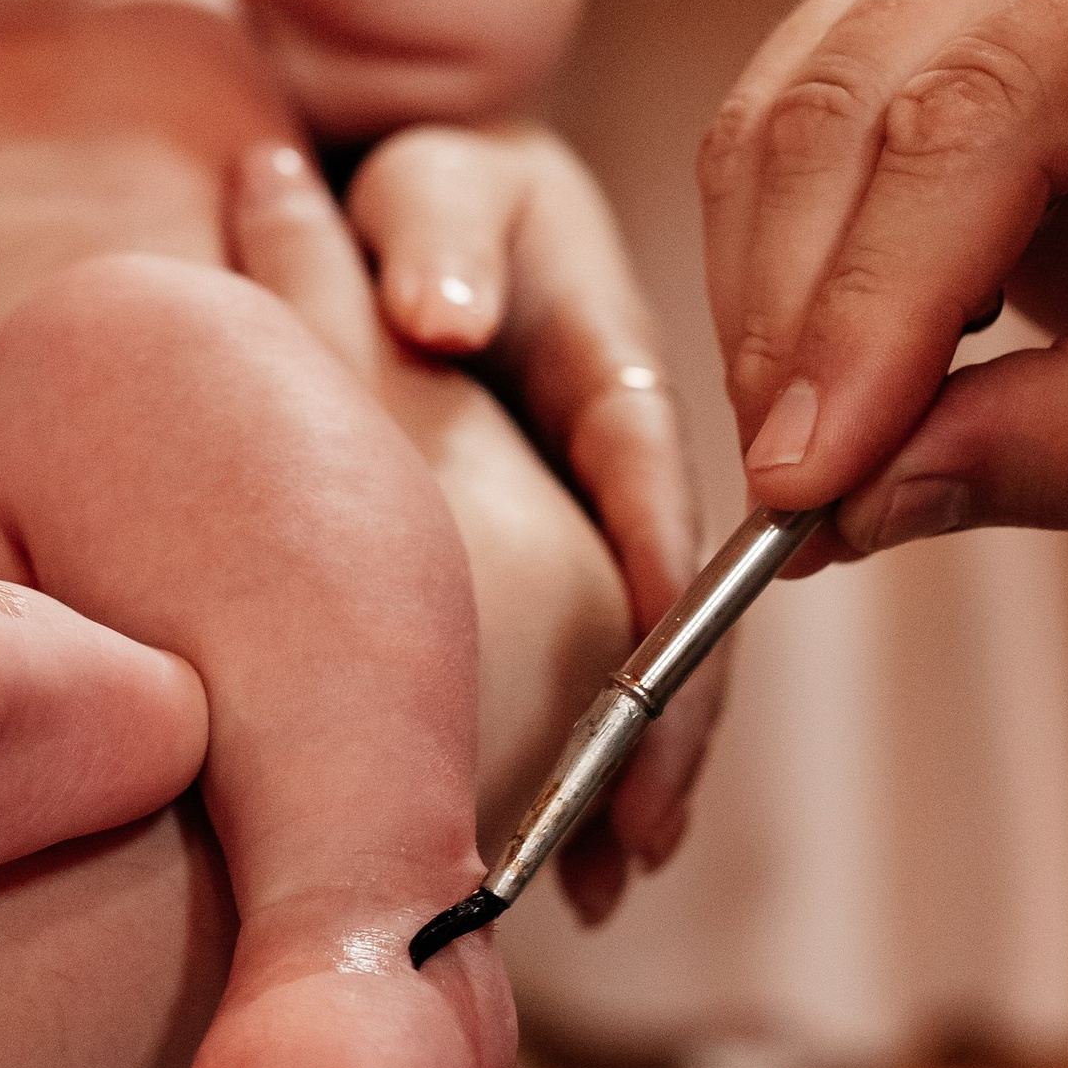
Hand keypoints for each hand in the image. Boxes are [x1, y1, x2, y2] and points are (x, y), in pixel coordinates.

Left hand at [317, 122, 711, 888]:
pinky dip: (588, 758)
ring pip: (639, 654)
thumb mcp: (443, 186)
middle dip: (664, 721)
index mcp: (620, 360)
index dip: (655, 581)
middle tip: (636, 835)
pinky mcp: (572, 573)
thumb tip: (437, 325)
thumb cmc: (419, 198)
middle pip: (666, 600)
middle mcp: (629, 458)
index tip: (643, 684)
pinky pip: (592, 670)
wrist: (400, 221)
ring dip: (635, 767)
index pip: (653, 479)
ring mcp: (603, 521)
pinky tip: (582, 858)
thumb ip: (443, 231)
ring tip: (606, 881)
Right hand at [698, 0, 1067, 554]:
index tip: (806, 479)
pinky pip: (777, 123)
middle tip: (786, 498)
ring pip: (778, 116)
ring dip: (761, 305)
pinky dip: (770, 265)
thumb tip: (869, 505)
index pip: (970, 125)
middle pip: (843, 109)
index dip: (870, 312)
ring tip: (801, 457)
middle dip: (790, 327)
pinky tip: (823, 371)